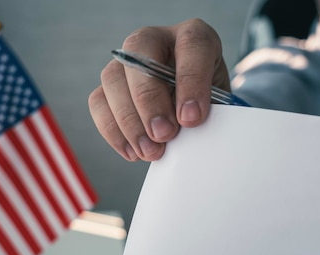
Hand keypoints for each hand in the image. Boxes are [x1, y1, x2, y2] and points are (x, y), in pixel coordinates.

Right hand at [88, 18, 229, 161]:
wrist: (195, 108)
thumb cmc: (210, 102)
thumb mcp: (221, 103)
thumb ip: (209, 112)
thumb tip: (188, 134)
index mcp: (193, 36)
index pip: (192, 45)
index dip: (191, 81)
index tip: (192, 118)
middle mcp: (157, 40)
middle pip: (140, 57)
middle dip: (150, 101)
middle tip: (164, 135)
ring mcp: (128, 59)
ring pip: (112, 79)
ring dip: (129, 121)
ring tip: (150, 151)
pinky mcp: (110, 84)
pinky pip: (98, 102)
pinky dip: (113, 131)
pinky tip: (133, 152)